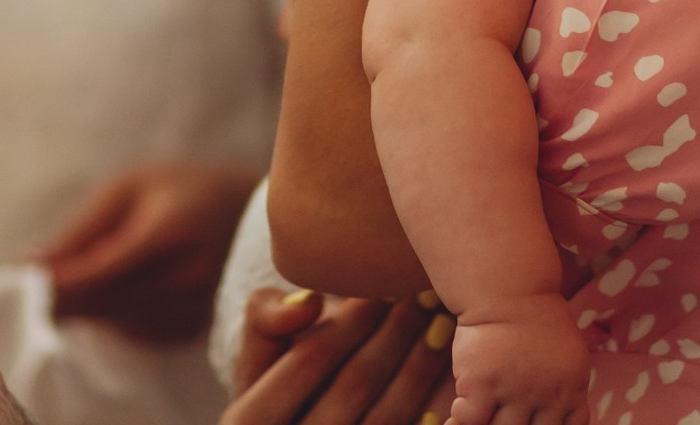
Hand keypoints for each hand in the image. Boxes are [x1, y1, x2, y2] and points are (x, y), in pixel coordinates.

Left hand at [34, 161, 260, 343]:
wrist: (241, 209)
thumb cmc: (177, 189)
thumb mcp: (127, 188)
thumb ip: (82, 230)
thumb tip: (32, 263)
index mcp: (172, 228)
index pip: (106, 268)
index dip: (62, 281)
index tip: (25, 282)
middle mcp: (191, 272)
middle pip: (110, 299)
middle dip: (65, 298)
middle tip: (29, 294)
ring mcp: (198, 303)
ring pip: (121, 320)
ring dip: (86, 311)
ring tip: (59, 295)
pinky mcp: (195, 325)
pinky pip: (139, 332)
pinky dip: (113, 320)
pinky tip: (102, 301)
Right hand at [226, 287, 454, 424]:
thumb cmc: (275, 385)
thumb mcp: (255, 356)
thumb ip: (265, 320)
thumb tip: (309, 303)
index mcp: (247, 420)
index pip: (308, 357)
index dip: (349, 320)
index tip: (385, 287)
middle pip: (353, 385)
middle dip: (394, 335)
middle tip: (426, 297)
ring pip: (388, 416)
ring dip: (420, 367)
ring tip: (442, 325)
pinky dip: (435, 408)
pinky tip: (452, 375)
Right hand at [447, 292, 590, 424]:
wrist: (507, 287)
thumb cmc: (533, 318)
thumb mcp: (565, 355)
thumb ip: (563, 388)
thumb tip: (553, 418)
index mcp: (571, 390)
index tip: (529, 421)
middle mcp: (546, 397)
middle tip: (499, 417)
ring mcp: (514, 393)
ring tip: (478, 416)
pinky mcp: (482, 384)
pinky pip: (469, 420)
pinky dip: (459, 421)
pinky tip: (455, 415)